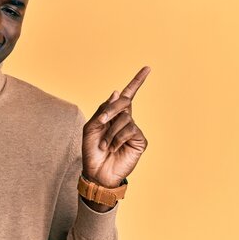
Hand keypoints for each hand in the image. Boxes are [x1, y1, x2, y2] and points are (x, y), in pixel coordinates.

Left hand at [82, 67, 149, 191]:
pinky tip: (114, 148)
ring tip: (105, 145)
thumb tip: (117, 93)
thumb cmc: (92, 150)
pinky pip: (130, 130)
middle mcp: (126, 120)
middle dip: (111, 110)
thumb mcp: (91, 127)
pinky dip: (117, 139)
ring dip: (110, 132)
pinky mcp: (139, 141)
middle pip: (124, 102)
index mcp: (113, 115)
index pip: (127, 96)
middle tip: (101, 122)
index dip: (137, 81)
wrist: (96, 172)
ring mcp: (134, 130)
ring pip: (125, 119)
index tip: (147, 68)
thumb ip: (103, 110)